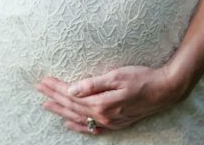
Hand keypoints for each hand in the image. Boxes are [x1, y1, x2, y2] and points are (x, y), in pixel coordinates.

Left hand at [34, 65, 185, 134]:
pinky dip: (78, 125)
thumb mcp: (117, 76)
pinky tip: (68, 123)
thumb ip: (93, 84)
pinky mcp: (116, 123)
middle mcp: (103, 115)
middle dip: (54, 97)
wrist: (165, 90)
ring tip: (46, 104)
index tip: (43, 80)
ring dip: (61, 110)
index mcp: (101, 103)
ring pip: (78, 117)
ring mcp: (109, 121)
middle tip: (39, 89)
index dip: (56, 87)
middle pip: (72, 106)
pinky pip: (91, 127)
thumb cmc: (142, 78)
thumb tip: (71, 89)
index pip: (71, 94)